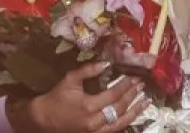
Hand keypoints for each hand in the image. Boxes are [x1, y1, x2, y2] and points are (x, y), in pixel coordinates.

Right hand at [27, 62, 149, 131]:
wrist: (44, 120)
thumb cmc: (56, 98)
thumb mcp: (70, 80)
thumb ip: (88, 70)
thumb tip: (107, 63)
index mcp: (89, 105)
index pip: (114, 94)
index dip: (125, 85)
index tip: (134, 77)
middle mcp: (95, 121)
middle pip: (120, 108)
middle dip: (133, 95)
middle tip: (142, 85)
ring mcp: (96, 131)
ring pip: (121, 122)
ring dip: (135, 111)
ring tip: (146, 102)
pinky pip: (114, 130)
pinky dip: (125, 122)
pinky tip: (133, 114)